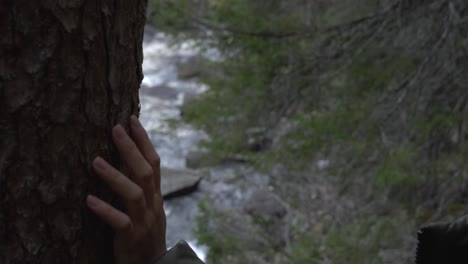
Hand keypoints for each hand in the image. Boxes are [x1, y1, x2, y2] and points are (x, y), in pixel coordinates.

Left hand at [86, 115, 166, 263]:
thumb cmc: (146, 230)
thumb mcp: (147, 205)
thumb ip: (140, 185)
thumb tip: (126, 158)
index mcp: (155, 194)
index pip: (154, 162)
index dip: (144, 141)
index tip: (131, 120)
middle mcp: (153, 203)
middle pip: (145, 172)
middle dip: (131, 149)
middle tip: (115, 128)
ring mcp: (144, 220)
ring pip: (134, 194)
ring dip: (115, 177)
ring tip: (95, 162)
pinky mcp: (133, 237)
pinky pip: (121, 223)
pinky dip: (106, 210)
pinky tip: (89, 200)